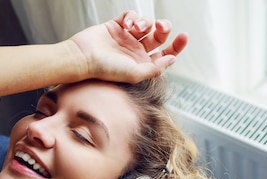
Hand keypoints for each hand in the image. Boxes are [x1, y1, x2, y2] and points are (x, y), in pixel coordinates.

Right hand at [69, 11, 188, 82]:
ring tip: (136, 27)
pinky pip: (130, 16)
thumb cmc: (105, 70)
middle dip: (163, 29)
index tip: (184, 37)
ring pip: (146, 24)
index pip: (164, 54)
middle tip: (161, 28)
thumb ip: (156, 69)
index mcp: (142, 64)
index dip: (176, 46)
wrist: (83, 58)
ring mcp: (126, 38)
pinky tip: (127, 24)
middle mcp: (135, 51)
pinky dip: (132, 16)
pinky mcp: (116, 26)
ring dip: (145, 22)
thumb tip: (173, 59)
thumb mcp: (135, 74)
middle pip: (158, 36)